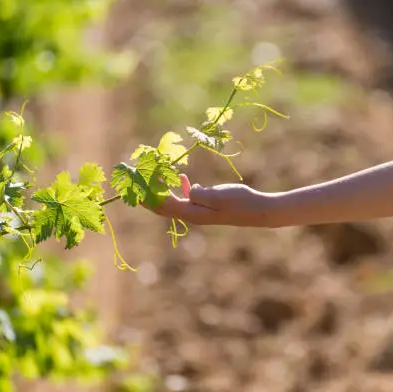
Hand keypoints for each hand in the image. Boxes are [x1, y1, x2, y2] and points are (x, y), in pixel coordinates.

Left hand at [145, 174, 276, 226]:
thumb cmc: (240, 202)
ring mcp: (199, 211)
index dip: (146, 195)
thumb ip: (199, 195)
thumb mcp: (218, 196)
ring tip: (152, 177)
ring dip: (161, 190)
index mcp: (192, 213)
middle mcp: (192, 214)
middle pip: (162, 206)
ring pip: (172, 202)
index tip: (134, 183)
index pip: (162, 205)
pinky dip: (178, 188)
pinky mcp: (207, 206)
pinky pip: (186, 198)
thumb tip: (187, 190)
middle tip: (135, 181)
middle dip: (148, 194)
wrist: (258, 210)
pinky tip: (181, 178)